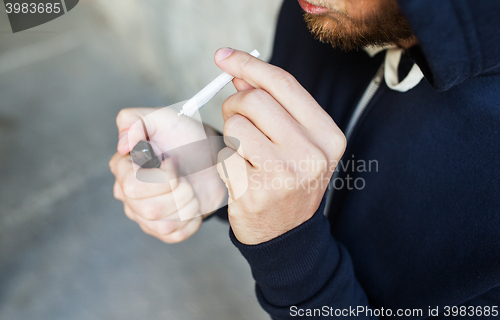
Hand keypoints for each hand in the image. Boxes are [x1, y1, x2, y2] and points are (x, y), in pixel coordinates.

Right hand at [109, 106, 226, 242]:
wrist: (211, 157)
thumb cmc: (186, 136)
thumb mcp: (162, 118)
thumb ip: (135, 120)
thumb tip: (123, 144)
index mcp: (123, 168)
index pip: (131, 187)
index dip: (160, 178)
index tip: (173, 162)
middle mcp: (127, 194)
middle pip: (147, 209)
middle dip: (178, 192)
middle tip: (186, 177)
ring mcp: (143, 214)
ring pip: (161, 224)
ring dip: (186, 205)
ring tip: (191, 188)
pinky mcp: (163, 229)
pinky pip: (174, 235)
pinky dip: (191, 220)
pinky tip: (192, 204)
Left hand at [214, 48, 345, 244]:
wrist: (286, 235)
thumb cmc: (289, 180)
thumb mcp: (296, 142)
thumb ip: (273, 105)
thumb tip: (241, 73)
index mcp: (328, 136)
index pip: (284, 84)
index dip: (250, 65)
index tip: (224, 56)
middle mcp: (312, 154)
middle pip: (255, 100)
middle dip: (235, 104)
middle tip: (236, 119)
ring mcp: (284, 175)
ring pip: (235, 124)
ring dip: (230, 134)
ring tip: (244, 153)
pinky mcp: (256, 191)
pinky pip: (225, 153)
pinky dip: (226, 159)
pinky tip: (241, 175)